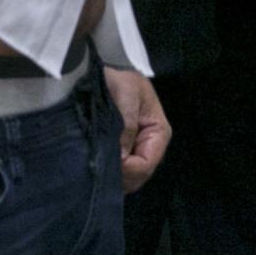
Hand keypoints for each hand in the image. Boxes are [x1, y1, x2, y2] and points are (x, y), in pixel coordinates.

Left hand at [104, 68, 170, 191]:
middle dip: (120, 176)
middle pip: (139, 176)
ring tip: (96, 165)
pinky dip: (109, 173)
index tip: (107, 161)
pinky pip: (121, 173)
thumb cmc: (120, 81)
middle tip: (98, 166)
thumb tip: (122, 156)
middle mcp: (152, 146)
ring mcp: (139, 152)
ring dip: (113, 176)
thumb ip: (127, 123)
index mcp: (159, 132)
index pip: (146, 164)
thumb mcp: (125, 93)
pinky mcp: (127, 153)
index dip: (126, 168)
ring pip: (130, 178)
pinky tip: (97, 165)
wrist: (107, 76)